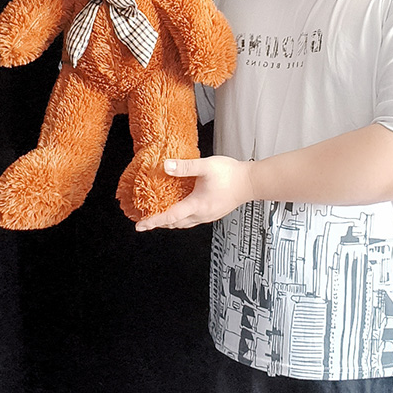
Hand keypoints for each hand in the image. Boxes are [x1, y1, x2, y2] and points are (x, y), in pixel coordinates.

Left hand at [135, 156, 253, 230]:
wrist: (251, 182)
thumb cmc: (232, 174)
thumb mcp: (206, 166)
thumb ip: (185, 167)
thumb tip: (166, 166)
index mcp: (197, 205)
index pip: (170, 217)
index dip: (153, 221)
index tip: (140, 226)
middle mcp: (202, 214)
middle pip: (176, 224)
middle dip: (160, 222)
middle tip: (147, 220)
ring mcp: (208, 215)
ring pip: (185, 223)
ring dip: (172, 221)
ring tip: (161, 215)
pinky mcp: (213, 212)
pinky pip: (193, 220)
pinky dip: (182, 217)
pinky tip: (182, 208)